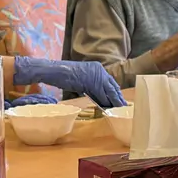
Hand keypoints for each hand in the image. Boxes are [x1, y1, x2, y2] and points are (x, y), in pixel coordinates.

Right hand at [11, 57, 126, 107]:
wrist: (53, 70)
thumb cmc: (63, 76)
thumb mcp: (81, 81)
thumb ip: (92, 87)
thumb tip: (101, 99)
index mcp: (97, 68)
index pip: (110, 82)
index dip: (115, 92)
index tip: (120, 101)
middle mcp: (98, 69)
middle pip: (111, 85)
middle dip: (117, 97)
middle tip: (123, 107)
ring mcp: (94, 74)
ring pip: (107, 89)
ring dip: (113, 100)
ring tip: (118, 108)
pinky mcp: (89, 80)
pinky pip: (99, 92)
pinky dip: (104, 100)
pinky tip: (108, 106)